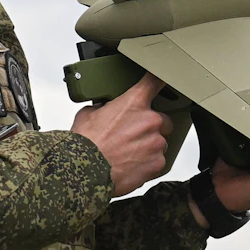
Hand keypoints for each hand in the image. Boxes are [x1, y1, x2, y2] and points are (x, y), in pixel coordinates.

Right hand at [70, 73, 169, 196]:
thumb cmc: (85, 143)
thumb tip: (104, 109)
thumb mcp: (89, 114)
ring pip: (160, 143)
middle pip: (163, 120)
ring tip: (127, 154)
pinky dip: (147, 164)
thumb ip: (105, 107)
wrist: (84, 170)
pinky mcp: (157, 163)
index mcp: (134, 102)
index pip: (155, 81)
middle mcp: (150, 120)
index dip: (161, 79)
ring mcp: (156, 142)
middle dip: (151, 127)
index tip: (164, 79)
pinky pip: (158, 161)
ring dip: (148, 147)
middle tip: (132, 135)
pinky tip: (130, 165)